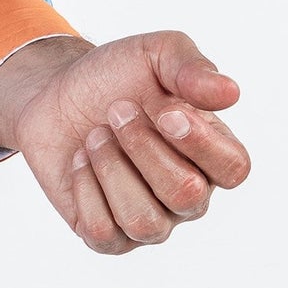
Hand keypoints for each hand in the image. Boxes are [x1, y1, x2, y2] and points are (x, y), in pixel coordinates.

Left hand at [0, 30, 249, 253]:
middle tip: (115, 111)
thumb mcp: (153, 53)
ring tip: (95, 135)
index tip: (165, 109)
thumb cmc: (114, 75)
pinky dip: (85, 190)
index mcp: (209, 151)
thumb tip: (230, 92)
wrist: (54, 91)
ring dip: (110, 167)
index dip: (200, 143)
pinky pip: (104, 234)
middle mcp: (187, 193)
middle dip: (141, 145)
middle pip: (185, 194)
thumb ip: (191, 68)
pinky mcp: (109, 234)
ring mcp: (151, 218)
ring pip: (144, 222)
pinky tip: (80, 161)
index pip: (233, 168)